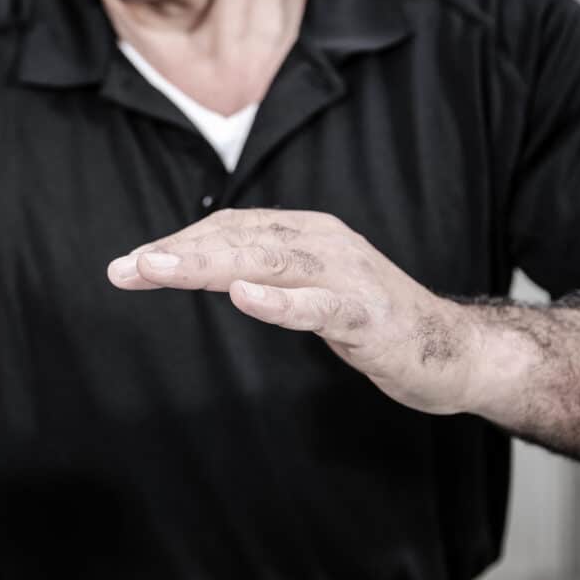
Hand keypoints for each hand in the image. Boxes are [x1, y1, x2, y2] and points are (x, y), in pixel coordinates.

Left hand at [106, 208, 475, 414]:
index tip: (130, 266)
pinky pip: (318, 306)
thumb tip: (198, 268)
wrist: (452, 351)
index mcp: (305, 234)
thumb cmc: (371, 319)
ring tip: (161, 270)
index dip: (178, 244)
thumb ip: (261, 273)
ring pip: (268, 262)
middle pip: (239, 238)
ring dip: (210, 265)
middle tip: (127, 267)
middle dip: (178, 252)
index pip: (230, 228)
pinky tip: (244, 297)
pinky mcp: (367, 315)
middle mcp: (323, 243)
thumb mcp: (307, 289)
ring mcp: (347, 276)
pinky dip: (279, 301)